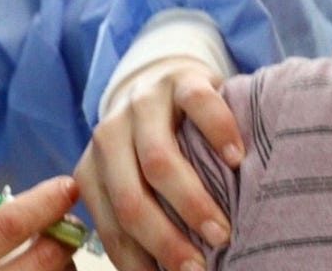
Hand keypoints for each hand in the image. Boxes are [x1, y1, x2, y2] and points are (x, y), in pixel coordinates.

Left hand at [74, 57, 243, 270]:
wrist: (168, 80)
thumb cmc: (160, 148)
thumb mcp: (138, 180)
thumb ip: (143, 216)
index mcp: (93, 168)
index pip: (110, 224)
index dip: (139, 260)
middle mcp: (110, 135)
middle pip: (130, 196)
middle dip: (165, 239)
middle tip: (198, 267)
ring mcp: (144, 104)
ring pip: (158, 158)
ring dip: (191, 202)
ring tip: (221, 232)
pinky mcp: (181, 79)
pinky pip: (198, 106)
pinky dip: (219, 136)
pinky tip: (237, 162)